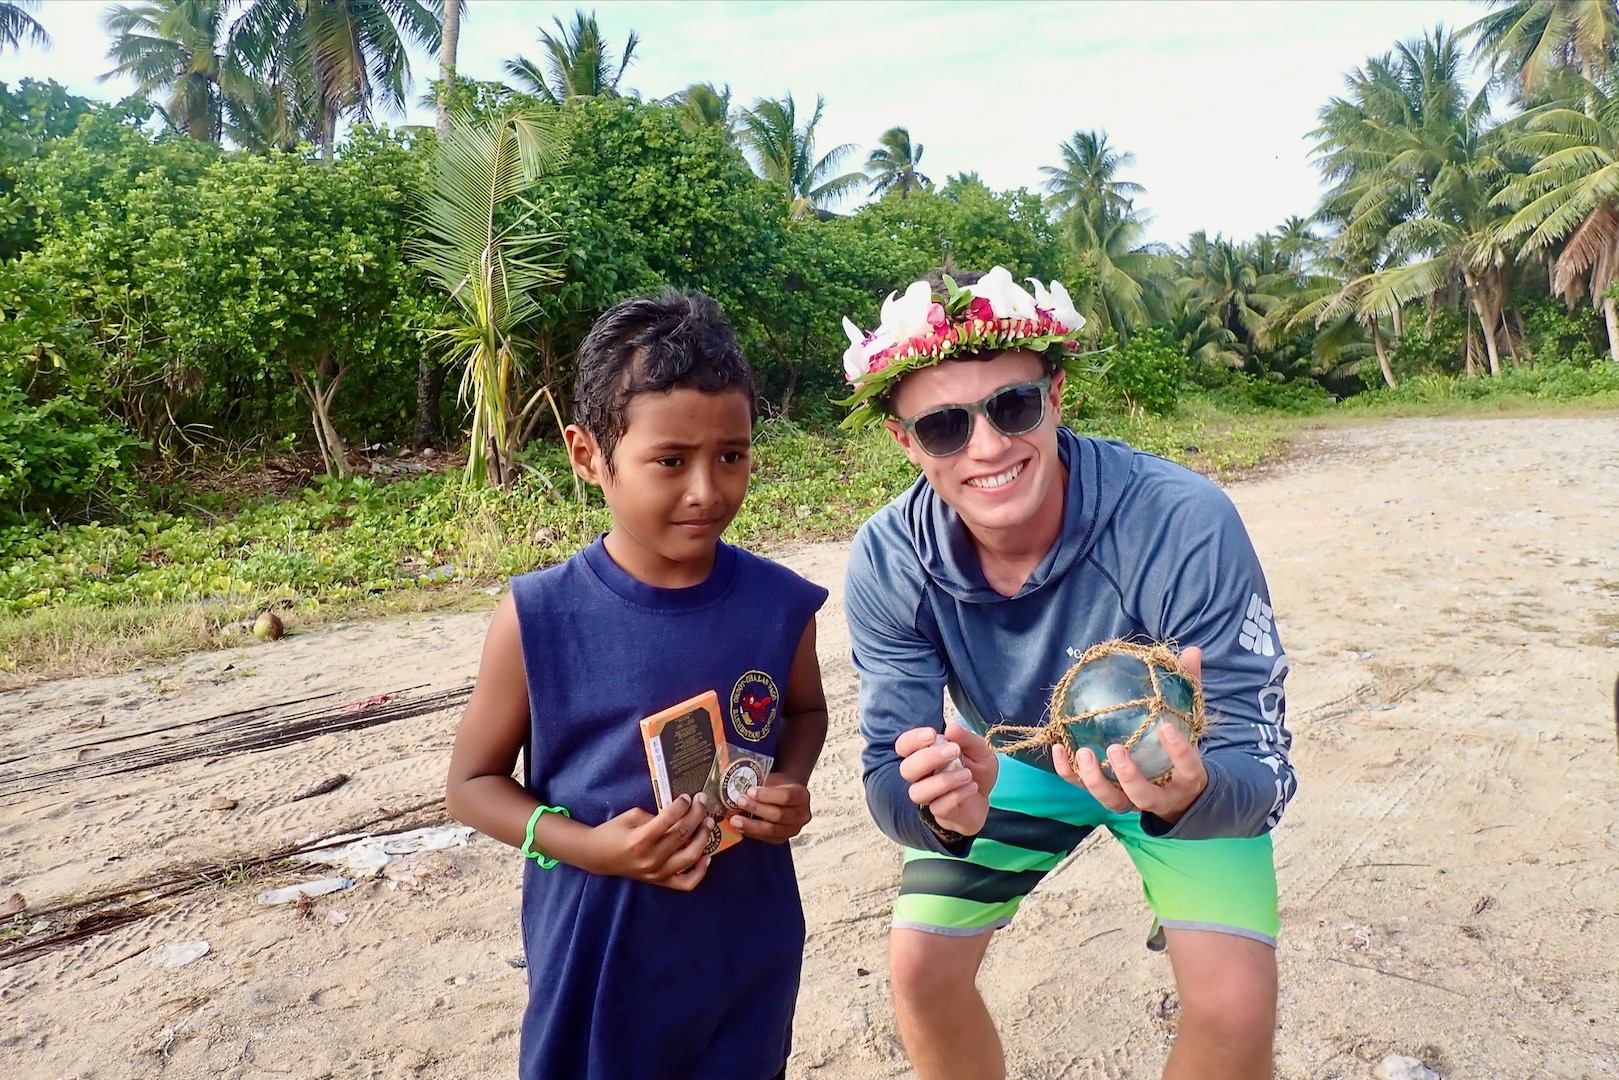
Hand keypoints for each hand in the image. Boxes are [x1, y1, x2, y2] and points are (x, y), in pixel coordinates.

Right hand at [579, 793, 715, 890]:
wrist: (598, 856)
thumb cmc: (614, 832)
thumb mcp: (631, 816)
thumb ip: (656, 815)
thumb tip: (681, 813)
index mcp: (640, 839)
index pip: (669, 819)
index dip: (682, 805)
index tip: (688, 797)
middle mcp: (651, 858)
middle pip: (683, 835)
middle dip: (697, 815)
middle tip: (703, 802)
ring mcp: (657, 873)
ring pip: (690, 857)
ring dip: (704, 838)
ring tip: (708, 823)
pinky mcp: (661, 882)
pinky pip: (687, 883)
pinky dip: (700, 871)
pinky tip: (706, 856)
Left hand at [728, 775, 810, 843]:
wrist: (786, 798)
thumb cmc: (778, 786)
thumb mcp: (774, 780)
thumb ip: (762, 784)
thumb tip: (740, 788)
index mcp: (801, 795)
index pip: (786, 796)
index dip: (767, 795)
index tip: (750, 791)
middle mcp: (801, 815)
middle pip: (779, 815)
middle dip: (756, 808)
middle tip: (739, 801)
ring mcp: (793, 829)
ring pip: (772, 830)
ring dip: (751, 825)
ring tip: (735, 819)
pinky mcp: (782, 839)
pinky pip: (766, 838)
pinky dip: (752, 833)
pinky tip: (740, 827)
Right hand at [896, 724, 997, 836]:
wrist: (984, 799)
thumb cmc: (975, 771)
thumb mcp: (980, 750)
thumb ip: (967, 739)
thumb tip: (951, 729)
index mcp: (924, 756)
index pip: (903, 746)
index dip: (912, 740)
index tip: (932, 734)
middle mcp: (921, 777)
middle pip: (906, 769)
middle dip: (928, 758)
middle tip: (954, 750)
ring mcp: (929, 797)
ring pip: (917, 792)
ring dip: (943, 781)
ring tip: (967, 774)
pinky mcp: (941, 813)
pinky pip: (939, 807)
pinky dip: (956, 795)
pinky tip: (972, 787)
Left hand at [1053, 646, 1207, 824]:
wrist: (1177, 789)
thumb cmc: (1180, 748)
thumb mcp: (1189, 721)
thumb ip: (1190, 689)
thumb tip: (1191, 651)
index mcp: (1186, 777)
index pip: (1188, 767)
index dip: (1179, 752)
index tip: (1166, 729)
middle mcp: (1160, 796)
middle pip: (1143, 795)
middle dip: (1128, 776)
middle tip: (1116, 748)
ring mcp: (1131, 799)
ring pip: (1113, 800)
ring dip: (1096, 779)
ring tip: (1084, 752)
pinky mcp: (1107, 794)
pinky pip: (1083, 788)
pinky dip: (1068, 772)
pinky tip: (1058, 748)